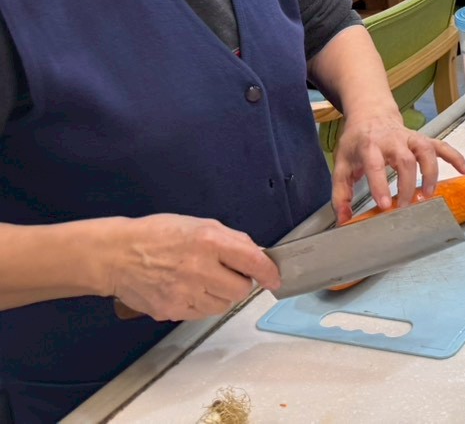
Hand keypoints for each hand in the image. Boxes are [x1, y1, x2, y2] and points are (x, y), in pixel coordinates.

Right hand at [106, 214, 280, 321]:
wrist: (115, 255)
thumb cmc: (157, 235)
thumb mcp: (199, 225)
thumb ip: (231, 240)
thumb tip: (256, 255)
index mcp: (209, 241)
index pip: (252, 261)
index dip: (268, 272)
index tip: (275, 279)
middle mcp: (199, 269)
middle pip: (240, 290)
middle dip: (239, 283)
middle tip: (226, 274)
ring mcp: (184, 293)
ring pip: (222, 306)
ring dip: (220, 295)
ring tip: (202, 281)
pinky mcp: (171, 311)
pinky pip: (200, 314)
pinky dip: (200, 304)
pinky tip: (186, 290)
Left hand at [331, 106, 464, 222]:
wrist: (371, 113)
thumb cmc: (356, 142)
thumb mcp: (341, 164)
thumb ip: (341, 194)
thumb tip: (344, 220)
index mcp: (369, 145)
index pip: (375, 164)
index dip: (381, 185)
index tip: (385, 206)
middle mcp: (393, 139)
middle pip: (405, 159)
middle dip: (408, 184)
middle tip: (406, 207)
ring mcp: (410, 137)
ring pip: (426, 150)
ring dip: (431, 172)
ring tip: (430, 194)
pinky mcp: (423, 138)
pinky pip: (442, 145)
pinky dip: (454, 156)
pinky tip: (464, 170)